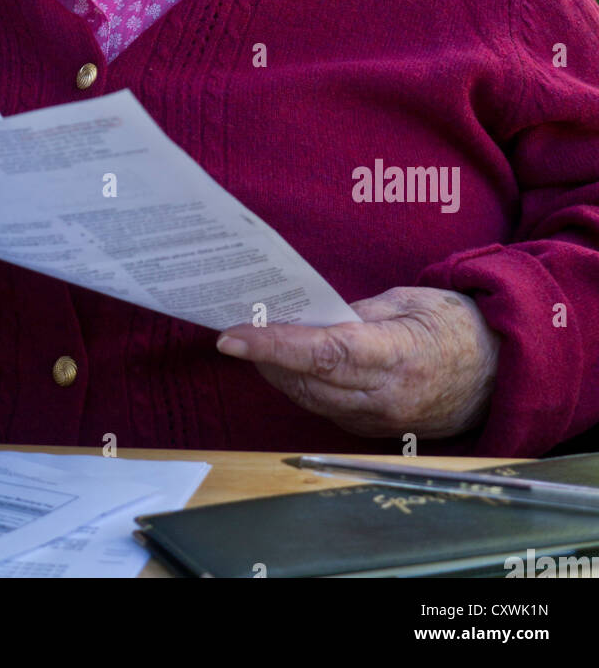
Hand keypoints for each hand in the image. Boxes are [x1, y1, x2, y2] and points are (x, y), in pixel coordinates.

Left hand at [216, 286, 501, 439]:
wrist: (498, 372)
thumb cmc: (455, 325)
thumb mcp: (408, 300)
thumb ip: (356, 313)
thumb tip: (306, 316)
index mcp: (397, 356)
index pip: (322, 354)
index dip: (272, 345)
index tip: (231, 336)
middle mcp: (384, 397)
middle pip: (306, 379)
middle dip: (263, 355)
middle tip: (231, 326)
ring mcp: (377, 419)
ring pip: (308, 397)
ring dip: (274, 371)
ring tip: (249, 340)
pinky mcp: (372, 429)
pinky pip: (322, 407)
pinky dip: (297, 384)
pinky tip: (281, 361)